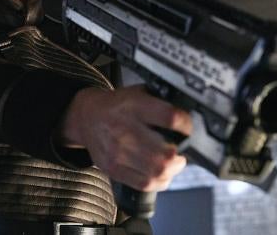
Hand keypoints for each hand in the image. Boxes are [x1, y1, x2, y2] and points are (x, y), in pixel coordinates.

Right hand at [60, 85, 192, 191]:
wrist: (87, 117)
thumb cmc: (117, 106)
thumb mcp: (138, 92)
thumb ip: (161, 100)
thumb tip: (189, 112)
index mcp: (135, 106)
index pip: (170, 118)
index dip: (186, 126)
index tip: (188, 129)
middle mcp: (125, 129)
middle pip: (166, 152)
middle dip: (181, 155)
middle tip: (183, 152)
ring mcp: (118, 151)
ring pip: (157, 171)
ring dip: (172, 170)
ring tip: (174, 164)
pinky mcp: (113, 168)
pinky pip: (144, 183)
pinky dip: (159, 182)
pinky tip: (161, 174)